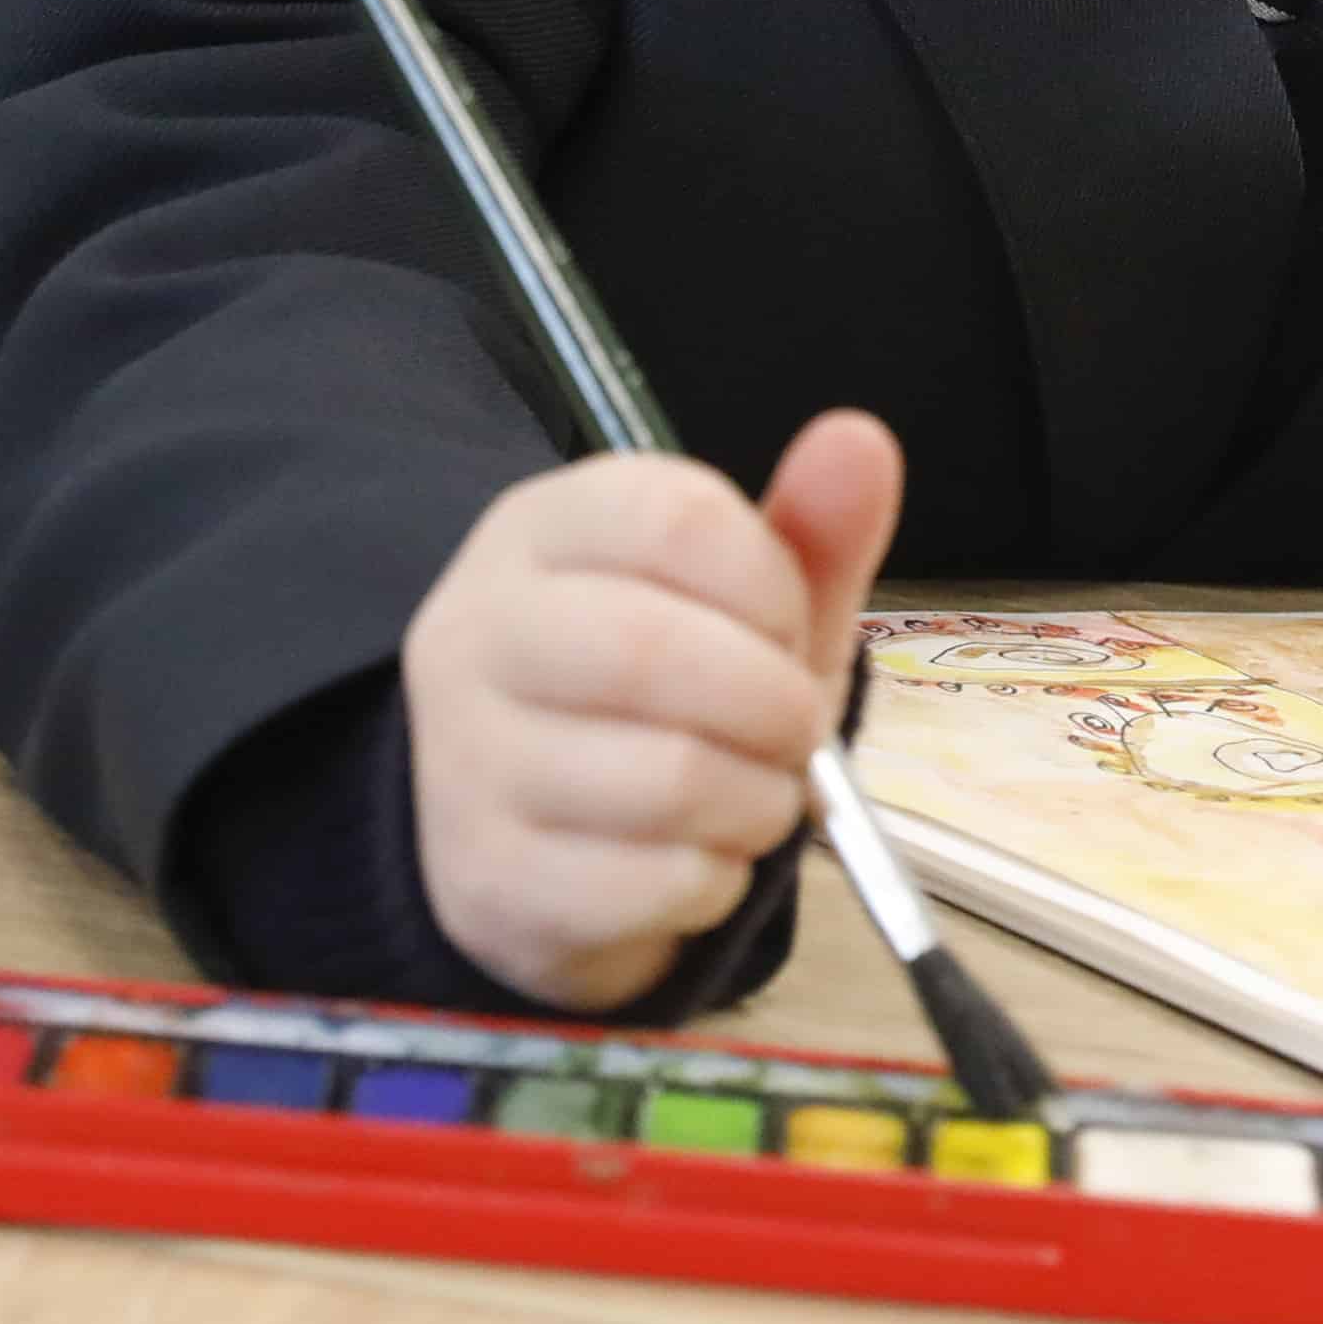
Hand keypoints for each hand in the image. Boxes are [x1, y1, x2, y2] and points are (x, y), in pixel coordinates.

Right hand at [400, 410, 897, 1012]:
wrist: (550, 841)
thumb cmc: (667, 694)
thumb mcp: (746, 604)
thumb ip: (809, 530)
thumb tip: (860, 439)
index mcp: (539, 531)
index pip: (671, 516)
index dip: (771, 583)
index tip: (789, 629)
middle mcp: (475, 633)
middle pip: (652, 648)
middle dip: (772, 702)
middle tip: (798, 729)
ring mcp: (463, 762)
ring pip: (663, 779)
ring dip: (760, 800)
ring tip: (762, 795)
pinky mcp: (484, 881)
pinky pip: (645, 884)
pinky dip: (716, 880)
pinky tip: (706, 859)